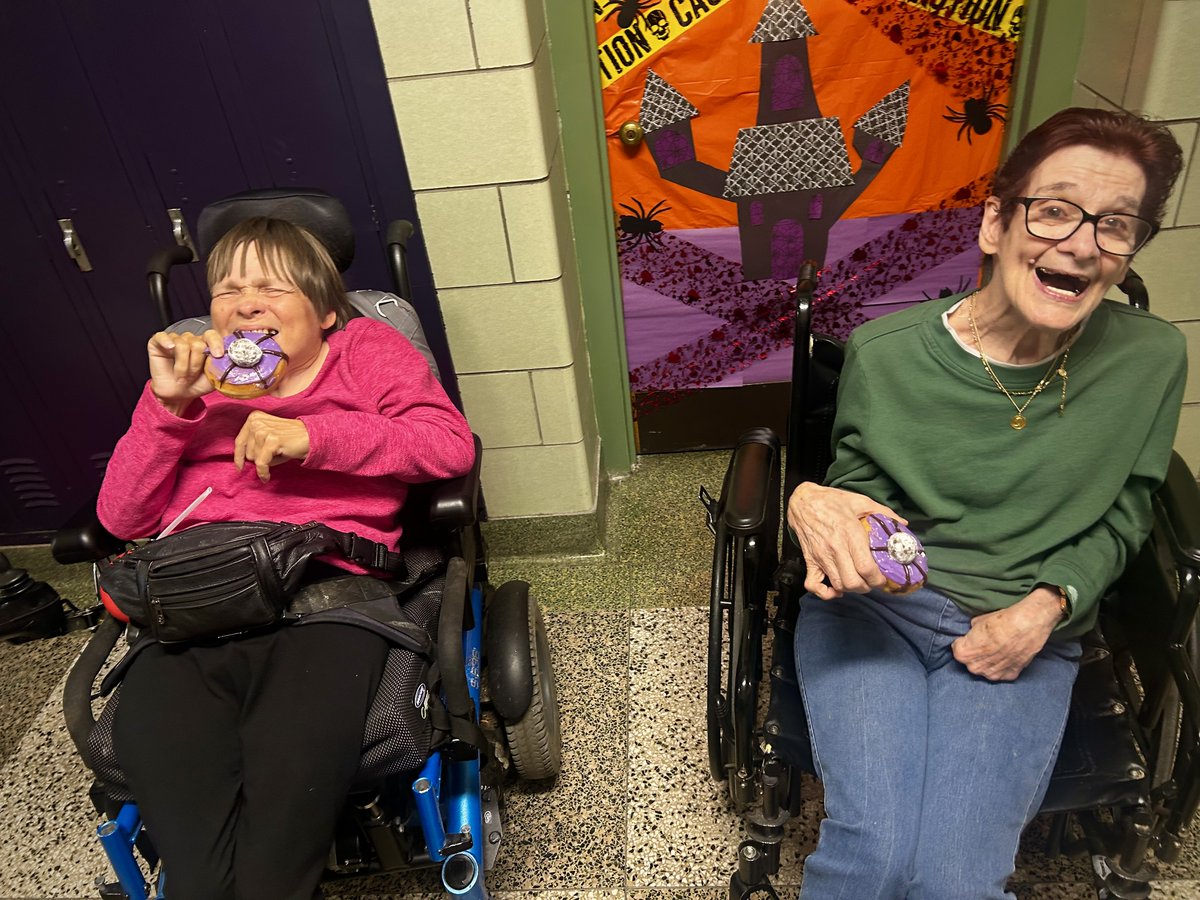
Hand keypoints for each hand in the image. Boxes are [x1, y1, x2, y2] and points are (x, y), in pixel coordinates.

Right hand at [147, 330, 223, 413]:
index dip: (216, 344)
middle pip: (197, 343)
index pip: (212, 335)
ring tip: (181, 376)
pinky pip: (162, 336)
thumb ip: (222, 365)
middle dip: (196, 364)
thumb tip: (229, 357)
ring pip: (182, 345)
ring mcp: (174, 340)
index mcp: (205, 345)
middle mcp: (190, 340)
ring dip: (183, 366)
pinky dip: (166, 342)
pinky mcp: (157, 343)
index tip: (218, 355)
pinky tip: (170, 348)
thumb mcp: (214, 377)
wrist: (178, 396)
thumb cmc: (196, 385)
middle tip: (192, 376)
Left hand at [234, 410, 310, 481]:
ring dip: (266, 462)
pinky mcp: (272, 441)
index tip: (240, 468)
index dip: (239, 457)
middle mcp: (257, 422)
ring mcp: (264, 430)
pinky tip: (267, 477)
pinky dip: (263, 472)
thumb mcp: (268, 437)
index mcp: (254, 418)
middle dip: (259, 458)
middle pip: (247, 453)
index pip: (239, 441)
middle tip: (274, 454)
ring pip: (254, 459)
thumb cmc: (290, 440)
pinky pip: (261, 464)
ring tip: (279, 454)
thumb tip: (242, 461)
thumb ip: (253, 444)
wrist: (311, 437)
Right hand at [786, 482, 907, 599]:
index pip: (866, 568)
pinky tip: (835, 590)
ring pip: (838, 585)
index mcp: (850, 533)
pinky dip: (825, 593)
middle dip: (867, 587)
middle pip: (853, 582)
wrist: (803, 502)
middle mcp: (835, 548)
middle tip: (872, 581)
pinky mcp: (810, 561)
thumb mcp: (861, 501)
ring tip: (859, 582)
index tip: (884, 579)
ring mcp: (821, 556)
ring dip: (851, 589)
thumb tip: (904, 524)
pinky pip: (813, 585)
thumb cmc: (832, 501)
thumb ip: (884, 512)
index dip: (878, 579)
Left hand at [951, 587, 1061, 681]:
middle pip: (970, 663)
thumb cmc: (1002, 620)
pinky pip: (1001, 673)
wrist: (1028, 624)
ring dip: (988, 662)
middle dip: (974, 654)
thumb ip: (972, 633)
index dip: (963, 643)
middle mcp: (977, 668)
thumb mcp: (978, 621)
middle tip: (983, 644)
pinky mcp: (1011, 675)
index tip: (968, 638)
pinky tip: (1008, 655)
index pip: (957, 651)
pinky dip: (1003, 666)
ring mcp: (994, 674)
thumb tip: (973, 634)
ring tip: (997, 649)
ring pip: (985, 670)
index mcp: (964, 654)